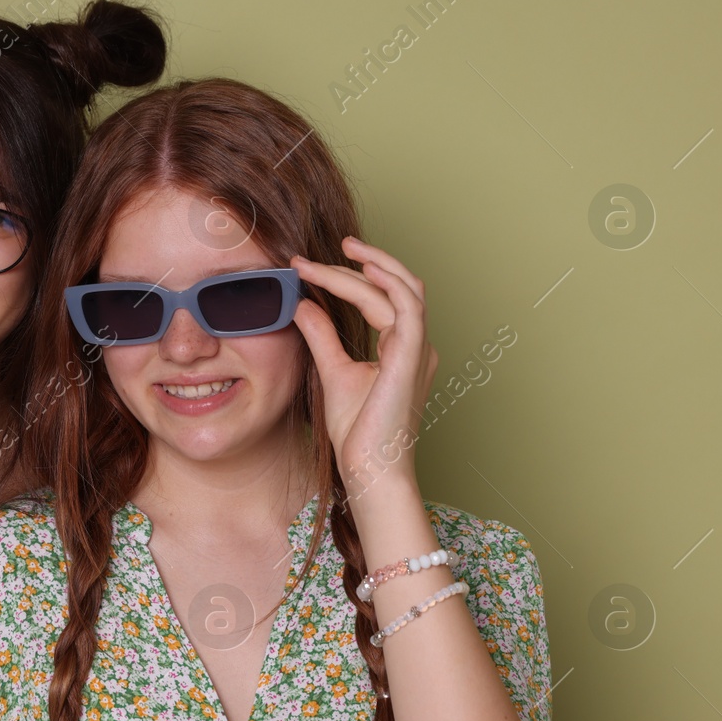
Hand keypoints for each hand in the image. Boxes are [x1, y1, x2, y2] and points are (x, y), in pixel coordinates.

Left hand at [289, 237, 438, 498]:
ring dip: (370, 265)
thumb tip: (303, 305)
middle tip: (316, 254)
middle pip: (394, 286)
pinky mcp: (412, 357)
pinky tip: (362, 269)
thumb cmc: (359, 432)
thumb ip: (322, 336)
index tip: (304, 268)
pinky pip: (407, 307)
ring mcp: (418, 349)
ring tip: (338, 251)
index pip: (379, 298)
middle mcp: (416, 344)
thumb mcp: (333, 372)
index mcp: (403, 348)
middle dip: (360, 263)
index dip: (344, 278)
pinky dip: (388, 283)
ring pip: (401, 289)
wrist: (370, 469)